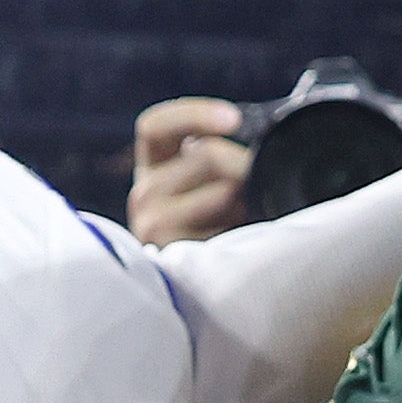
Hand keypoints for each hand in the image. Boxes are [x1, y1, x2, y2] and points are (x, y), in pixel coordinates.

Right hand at [127, 94, 252, 245]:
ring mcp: (151, 225)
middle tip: (255, 187)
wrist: (208, 287)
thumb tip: (258, 149)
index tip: (234, 119)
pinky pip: (226, 227)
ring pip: (223, 190)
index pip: (156, 125)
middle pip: (206, 155)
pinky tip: (236, 239)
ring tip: (243, 218)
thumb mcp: (211, 177)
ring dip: (246, 200)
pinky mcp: (172, 254)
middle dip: (243, 165)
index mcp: (152, 164)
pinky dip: (242, 231)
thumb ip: (218, 153)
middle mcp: (143, 192)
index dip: (194, 115)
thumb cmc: (220, 221)